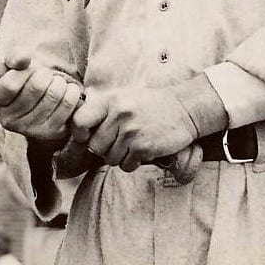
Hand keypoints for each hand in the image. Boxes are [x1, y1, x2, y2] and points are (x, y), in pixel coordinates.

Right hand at [0, 54, 83, 144]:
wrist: (40, 104)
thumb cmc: (24, 81)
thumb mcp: (13, 67)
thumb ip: (14, 57)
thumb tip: (24, 58)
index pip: (10, 85)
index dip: (24, 71)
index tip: (29, 67)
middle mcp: (8, 121)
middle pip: (36, 88)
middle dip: (44, 74)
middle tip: (45, 74)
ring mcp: (30, 130)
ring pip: (53, 95)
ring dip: (59, 82)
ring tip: (56, 82)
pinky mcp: (51, 133)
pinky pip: (67, 105)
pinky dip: (71, 92)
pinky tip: (66, 90)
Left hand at [70, 86, 198, 171]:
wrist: (185, 108)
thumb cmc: (150, 105)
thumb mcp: (124, 98)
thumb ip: (103, 111)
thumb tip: (79, 132)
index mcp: (110, 101)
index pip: (79, 120)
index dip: (80, 133)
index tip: (87, 137)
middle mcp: (118, 114)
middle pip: (95, 146)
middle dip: (105, 149)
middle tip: (119, 143)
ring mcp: (130, 131)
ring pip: (110, 158)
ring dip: (120, 157)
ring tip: (133, 145)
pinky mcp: (143, 146)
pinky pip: (126, 165)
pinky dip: (133, 163)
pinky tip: (143, 151)